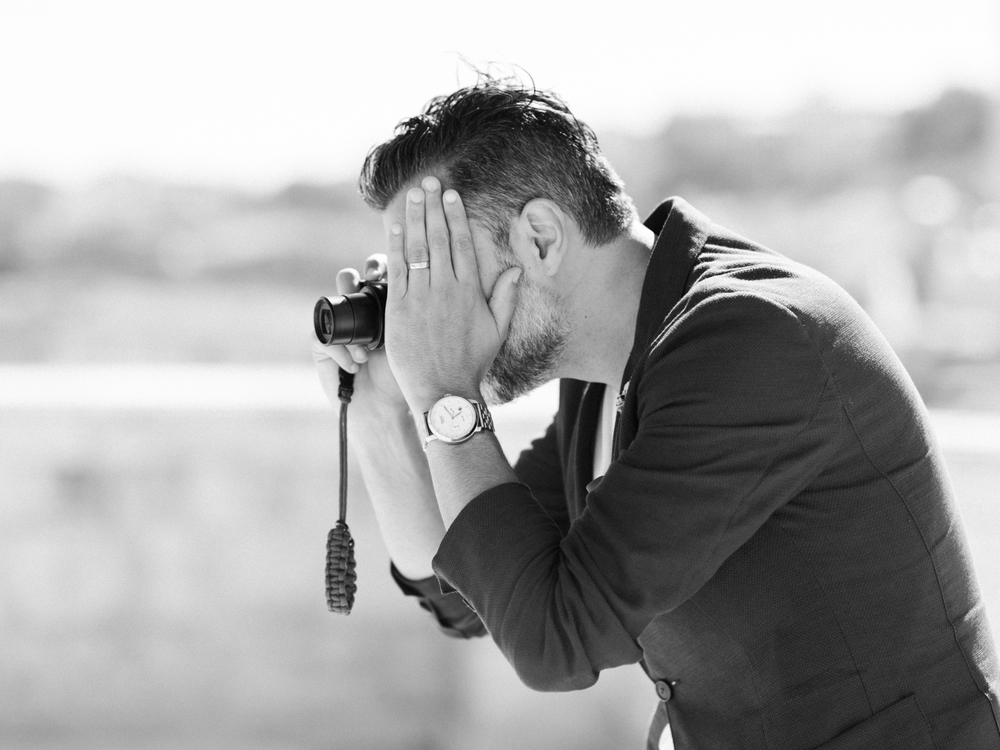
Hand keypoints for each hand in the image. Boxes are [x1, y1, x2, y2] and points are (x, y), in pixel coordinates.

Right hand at [312, 254, 407, 415]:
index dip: (377, 265)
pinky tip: (358, 364)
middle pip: (347, 280)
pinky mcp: (321, 348)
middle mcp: (357, 312)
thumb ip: (414, 315)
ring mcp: (337, 328)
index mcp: (381, 304)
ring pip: (330, 303)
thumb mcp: (412, 341)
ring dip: (346, 316)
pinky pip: (321, 337)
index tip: (383, 271)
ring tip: (364, 342)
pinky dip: (340, 350)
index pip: (375, 272)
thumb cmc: (404, 376)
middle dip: (352, 278)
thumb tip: (425, 282)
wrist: (384, 409)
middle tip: (363, 282)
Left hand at [384, 176, 521, 411]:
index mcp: (470, 291)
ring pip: (418, 248)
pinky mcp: (399, 309)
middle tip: (428, 182)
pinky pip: (397, 270)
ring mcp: (421, 297)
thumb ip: (505, 298)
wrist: (443, 391)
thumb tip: (515, 271)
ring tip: (412, 195)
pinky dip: (396, 246)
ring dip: (414, 218)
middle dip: (433, 207)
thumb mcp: (497, 331)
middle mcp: (446, 289)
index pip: (463, 243)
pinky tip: (394, 226)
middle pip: (439, 238)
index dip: (456, 216)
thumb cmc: (471, 363)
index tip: (451, 195)